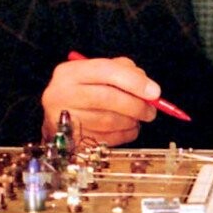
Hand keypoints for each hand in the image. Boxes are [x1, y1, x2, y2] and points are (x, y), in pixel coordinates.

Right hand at [40, 55, 160, 145]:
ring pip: (107, 122)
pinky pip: (105, 140)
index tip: (155, 93)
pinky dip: (123, 135)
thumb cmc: (87, 90)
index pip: (106, 71)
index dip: (134, 82)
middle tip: (151, 111)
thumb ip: (126, 72)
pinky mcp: (68, 141)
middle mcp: (60, 94)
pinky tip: (127, 129)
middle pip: (106, 98)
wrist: (57, 116)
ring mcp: (62, 120)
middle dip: (136, 106)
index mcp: (71, 72)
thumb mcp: (101, 73)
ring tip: (138, 119)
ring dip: (131, 122)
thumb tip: (149, 89)